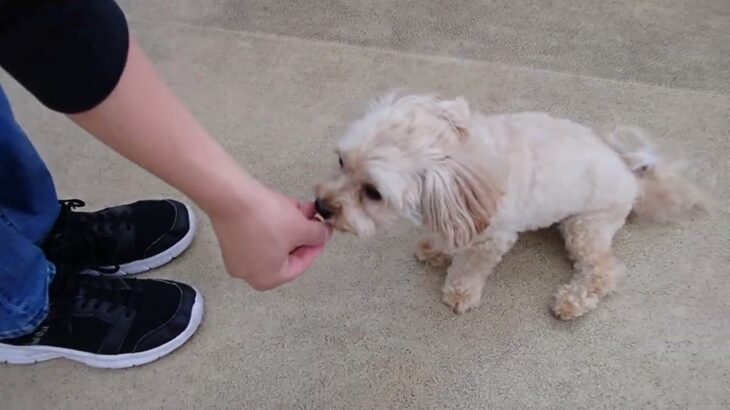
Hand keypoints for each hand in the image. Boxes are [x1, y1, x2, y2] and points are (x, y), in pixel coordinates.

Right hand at [209, 187, 332, 290]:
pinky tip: (284, 206)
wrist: (232, 197)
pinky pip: (258, 234)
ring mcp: (237, 256)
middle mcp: (249, 273)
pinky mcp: (230, 238)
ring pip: (273, 241)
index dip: (316, 246)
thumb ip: (318, 235)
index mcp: (268, 279)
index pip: (300, 265)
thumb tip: (325, 235)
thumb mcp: (301, 228)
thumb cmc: (267, 220)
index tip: (324, 233)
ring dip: (289, 225)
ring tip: (301, 208)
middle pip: (285, 253)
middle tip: (313, 219)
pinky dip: (272, 222)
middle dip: (302, 233)